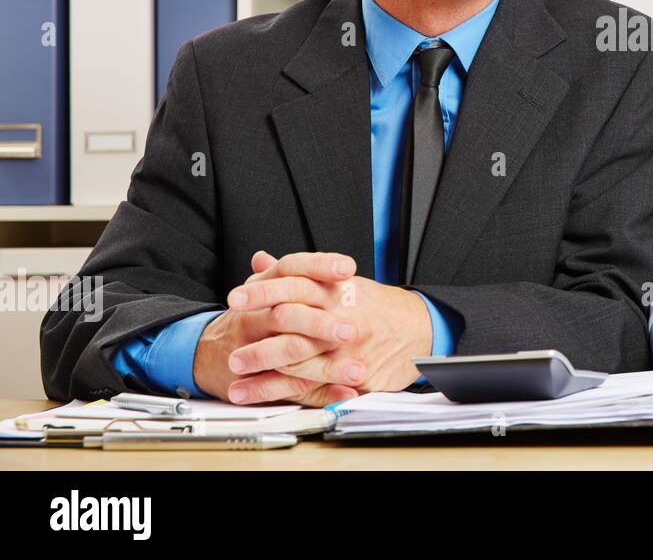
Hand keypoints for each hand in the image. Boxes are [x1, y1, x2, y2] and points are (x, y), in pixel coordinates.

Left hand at [222, 251, 433, 403]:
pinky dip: (285, 392)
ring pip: (299, 362)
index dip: (263, 291)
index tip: (236, 298)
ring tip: (236, 379)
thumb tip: (262, 261)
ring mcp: (349, 348)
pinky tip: (261, 395)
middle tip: (230, 352)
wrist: (419, 328)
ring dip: (263, 374)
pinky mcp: (357, 375)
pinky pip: (316, 387)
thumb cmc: (376, 307)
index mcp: (336, 291)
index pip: (294, 283)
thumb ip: (297, 274)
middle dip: (258, 342)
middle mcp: (342, 318)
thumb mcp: (339, 284)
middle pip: (292, 325)